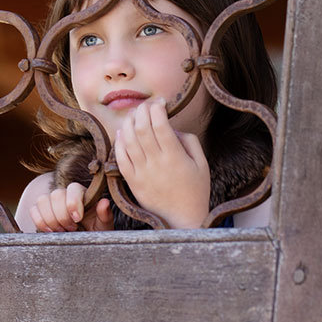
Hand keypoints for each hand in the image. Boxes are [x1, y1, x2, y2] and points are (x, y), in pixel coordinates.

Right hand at [30, 182, 113, 231]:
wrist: (83, 242)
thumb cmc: (95, 232)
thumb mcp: (103, 226)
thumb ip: (105, 215)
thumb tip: (105, 202)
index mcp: (82, 194)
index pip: (73, 188)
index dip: (73, 203)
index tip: (78, 219)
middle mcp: (65, 194)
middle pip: (56, 195)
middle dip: (62, 215)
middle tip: (71, 229)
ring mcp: (51, 202)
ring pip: (42, 200)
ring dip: (50, 219)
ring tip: (61, 231)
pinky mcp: (41, 211)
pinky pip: (33, 210)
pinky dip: (40, 221)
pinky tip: (50, 231)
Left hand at [114, 98, 209, 228]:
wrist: (181, 220)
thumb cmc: (195, 191)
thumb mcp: (202, 164)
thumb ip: (189, 141)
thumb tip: (171, 127)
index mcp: (175, 158)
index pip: (161, 125)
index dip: (158, 108)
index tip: (160, 102)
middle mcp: (156, 164)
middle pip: (142, 129)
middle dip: (142, 111)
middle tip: (146, 105)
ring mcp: (142, 173)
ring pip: (129, 140)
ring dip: (129, 123)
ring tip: (134, 115)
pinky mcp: (132, 182)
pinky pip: (120, 158)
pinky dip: (119, 142)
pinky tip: (123, 132)